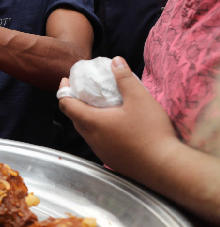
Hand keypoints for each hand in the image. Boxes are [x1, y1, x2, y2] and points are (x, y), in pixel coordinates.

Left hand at [58, 57, 177, 178]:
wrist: (163, 166)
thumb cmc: (150, 131)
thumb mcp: (139, 98)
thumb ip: (125, 79)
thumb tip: (115, 60)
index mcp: (92, 122)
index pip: (66, 105)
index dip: (63, 91)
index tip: (66, 81)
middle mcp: (91, 138)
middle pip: (74, 118)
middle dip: (74, 102)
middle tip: (83, 90)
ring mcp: (99, 150)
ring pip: (86, 130)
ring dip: (86, 116)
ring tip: (98, 105)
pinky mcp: (110, 159)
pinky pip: (97, 140)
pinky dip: (98, 129)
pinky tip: (113, 124)